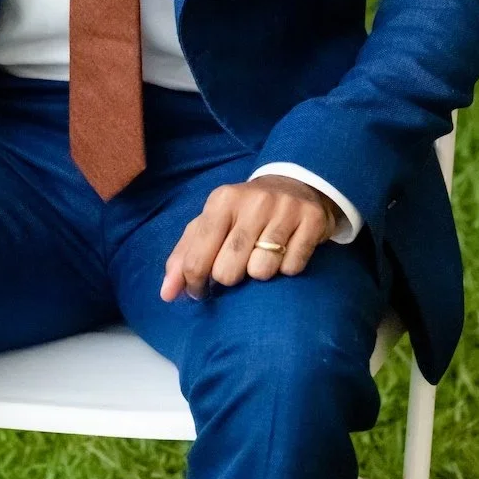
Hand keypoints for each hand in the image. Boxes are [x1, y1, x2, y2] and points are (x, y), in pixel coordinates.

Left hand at [159, 175, 338, 300]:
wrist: (296, 184)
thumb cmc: (244, 213)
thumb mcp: (211, 223)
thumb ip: (185, 256)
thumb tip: (167, 294)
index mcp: (222, 200)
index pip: (197, 258)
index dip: (195, 283)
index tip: (201, 289)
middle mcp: (253, 201)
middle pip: (228, 271)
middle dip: (230, 278)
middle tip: (238, 266)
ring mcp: (284, 209)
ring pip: (261, 271)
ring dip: (260, 273)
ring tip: (263, 256)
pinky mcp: (311, 220)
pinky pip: (292, 267)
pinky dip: (287, 268)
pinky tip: (286, 252)